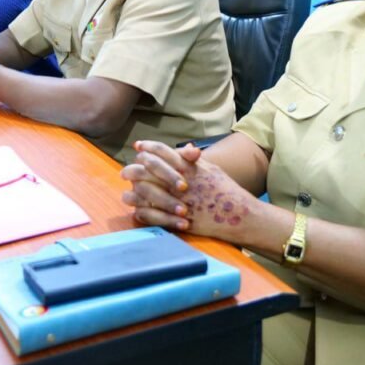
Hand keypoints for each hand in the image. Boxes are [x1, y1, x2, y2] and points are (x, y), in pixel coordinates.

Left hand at [121, 141, 256, 241]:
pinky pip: (151, 214)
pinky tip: (136, 208)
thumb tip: (184, 149)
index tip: (139, 147)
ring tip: (126, 189)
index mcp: (188, 167)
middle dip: (134, 168)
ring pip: (145, 192)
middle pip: (148, 170)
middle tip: (126, 171)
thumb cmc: (226, 190)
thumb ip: (194, 160)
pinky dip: (141, 210)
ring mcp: (177, 200)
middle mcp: (180, 181)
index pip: (163, 151)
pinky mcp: (177, 218)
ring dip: (133, 190)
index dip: (149, 147)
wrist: (238, 215)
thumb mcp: (211, 169)